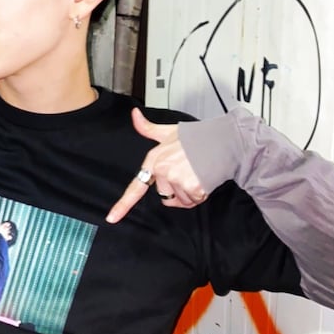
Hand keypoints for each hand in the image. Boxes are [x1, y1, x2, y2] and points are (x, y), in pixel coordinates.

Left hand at [106, 108, 207, 222]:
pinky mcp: (192, 187)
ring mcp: (177, 179)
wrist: (222, 140)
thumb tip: (134, 114)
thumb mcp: (167, 131)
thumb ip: (148, 128)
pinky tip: (203, 179)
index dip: (123, 204)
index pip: (136, 186)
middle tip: (187, 172)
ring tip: (197, 174)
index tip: (112, 218)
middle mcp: (162, 170)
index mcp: (154, 160)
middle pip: (165, 194)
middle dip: (177, 189)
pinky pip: (192, 201)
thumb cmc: (195, 136)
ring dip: (190, 192)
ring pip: (180, 200)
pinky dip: (200, 194)